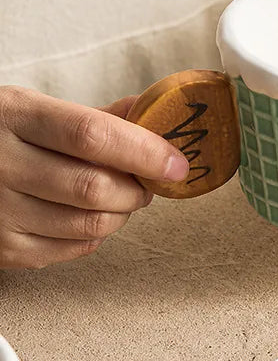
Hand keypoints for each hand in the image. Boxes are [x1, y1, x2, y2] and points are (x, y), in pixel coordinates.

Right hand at [0, 86, 188, 268]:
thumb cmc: (3, 138)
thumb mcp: (36, 112)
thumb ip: (96, 117)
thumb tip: (154, 112)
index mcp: (14, 115)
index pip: (92, 135)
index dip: (144, 152)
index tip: (177, 164)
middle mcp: (0, 162)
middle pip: (96, 187)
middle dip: (137, 190)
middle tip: (144, 184)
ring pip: (92, 223)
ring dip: (122, 214)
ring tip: (117, 198)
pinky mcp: (4, 248)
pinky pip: (76, 248)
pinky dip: (96, 234)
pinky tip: (85, 215)